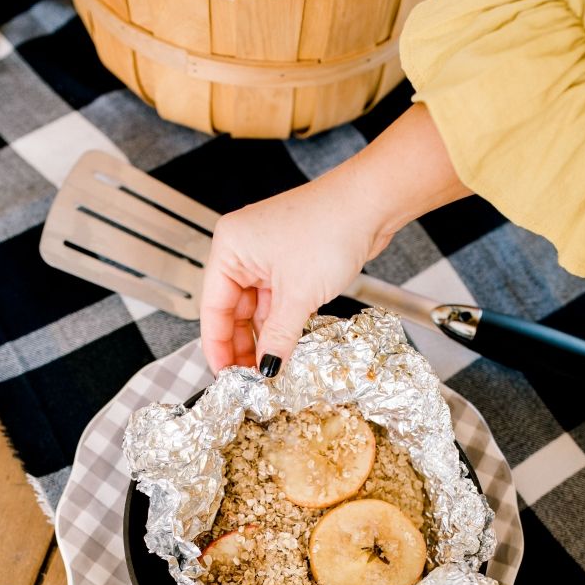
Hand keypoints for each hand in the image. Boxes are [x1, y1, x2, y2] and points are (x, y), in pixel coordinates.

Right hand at [200, 162, 390, 375]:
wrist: (371, 204)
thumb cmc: (330, 226)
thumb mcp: (299, 295)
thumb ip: (279, 337)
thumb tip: (268, 367)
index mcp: (230, 248)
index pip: (213, 308)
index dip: (218, 346)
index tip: (225, 375)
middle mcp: (244, 249)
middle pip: (233, 310)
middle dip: (242, 345)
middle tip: (249, 379)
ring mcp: (268, 255)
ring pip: (258, 308)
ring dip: (265, 337)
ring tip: (270, 369)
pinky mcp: (291, 260)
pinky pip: (278, 300)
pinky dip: (281, 323)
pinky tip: (285, 348)